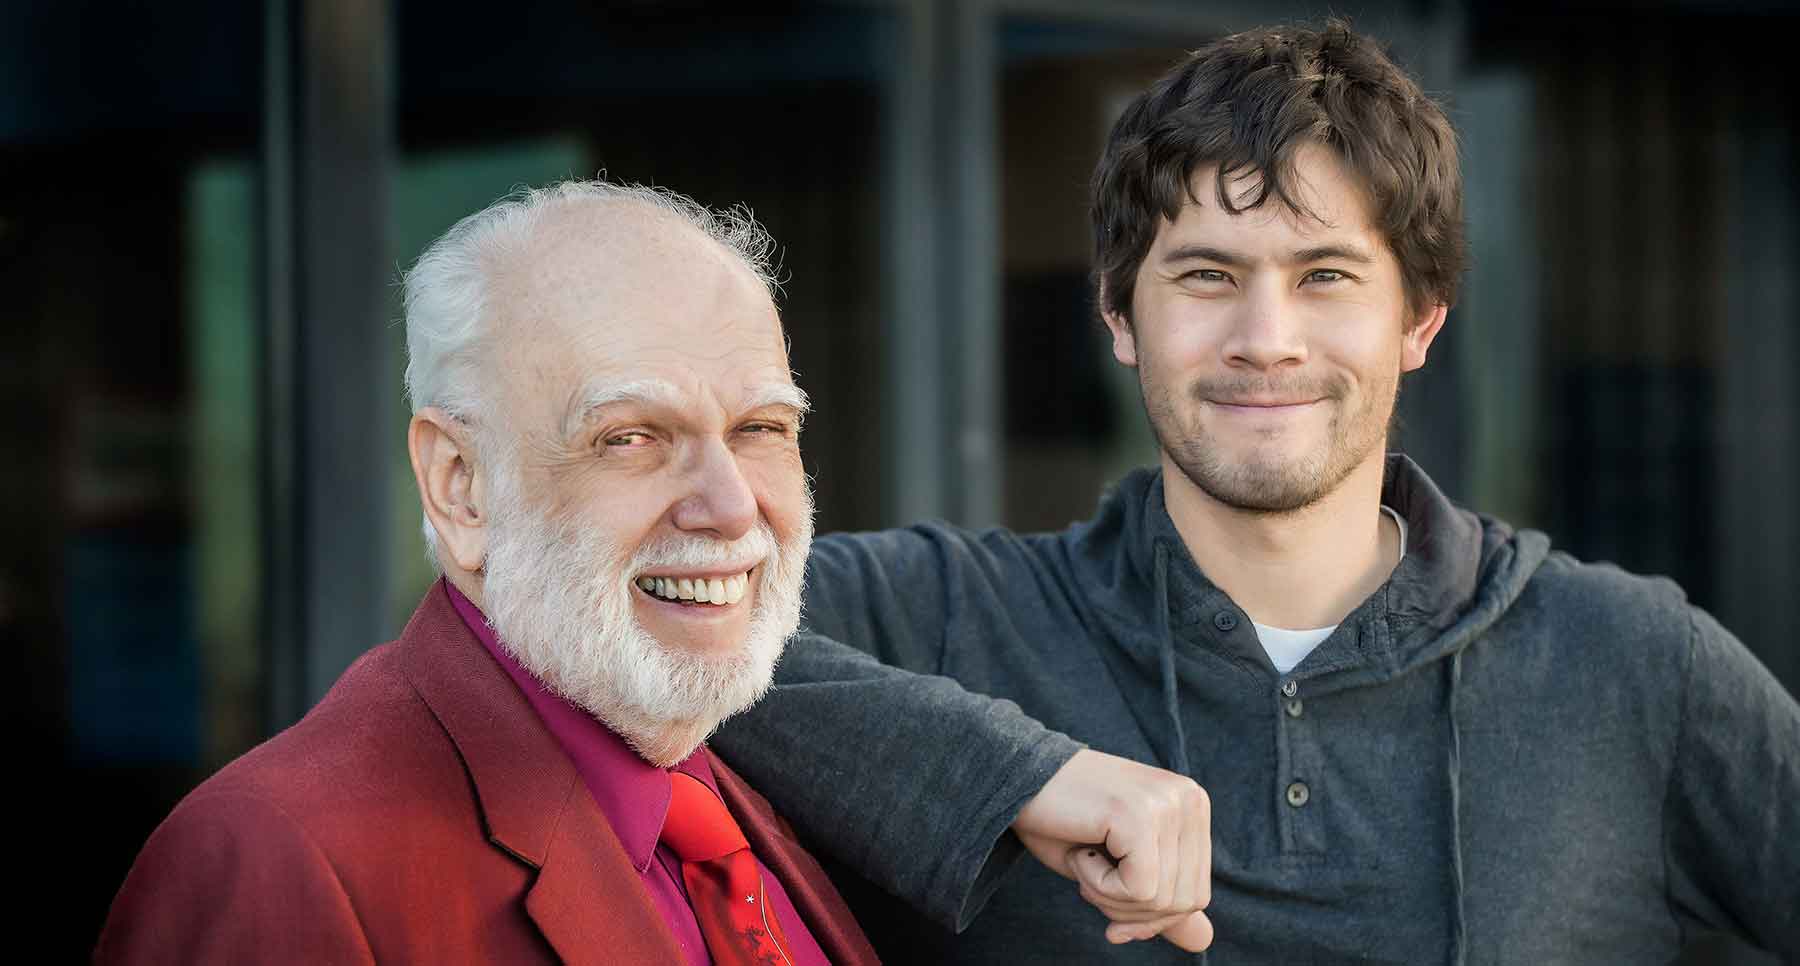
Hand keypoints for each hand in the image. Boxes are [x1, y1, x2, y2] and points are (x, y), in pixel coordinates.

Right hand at [1012, 749, 1212, 950]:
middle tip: (1090, 881)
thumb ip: (1161, 900)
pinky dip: (1100, 885)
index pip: (1196, 893)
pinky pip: (1138, 889)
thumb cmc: (1062, 822)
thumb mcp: (1117, 868)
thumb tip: (1204, 942)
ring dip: (1109, 897)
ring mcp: (1166, 803)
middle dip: (1130, 912)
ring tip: (1083, 860)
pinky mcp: (1139, 814)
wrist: (1013, 778)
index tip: (1111, 915)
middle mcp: (1188, 799)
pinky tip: (1080, 853)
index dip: (1151, 918)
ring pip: (1160, 899)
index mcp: (1192, 807)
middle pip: (1184, 901)